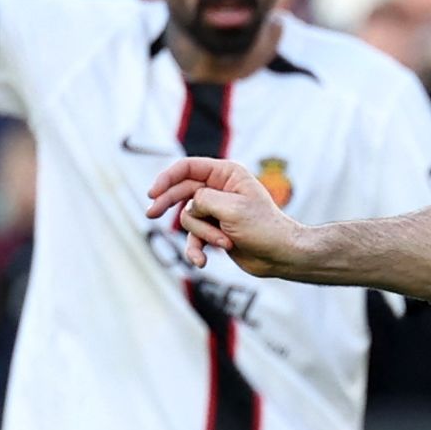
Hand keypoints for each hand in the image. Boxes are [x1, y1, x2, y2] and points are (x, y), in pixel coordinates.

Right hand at [150, 155, 296, 272]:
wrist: (280, 255)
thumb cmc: (263, 227)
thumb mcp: (231, 209)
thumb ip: (203, 200)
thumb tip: (189, 207)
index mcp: (227, 174)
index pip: (188, 168)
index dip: (167, 178)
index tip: (153, 193)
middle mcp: (219, 189)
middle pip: (180, 191)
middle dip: (167, 203)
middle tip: (150, 214)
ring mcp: (215, 210)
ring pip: (188, 218)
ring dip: (203, 234)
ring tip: (224, 243)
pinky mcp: (214, 231)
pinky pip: (194, 238)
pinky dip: (196, 250)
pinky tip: (201, 261)